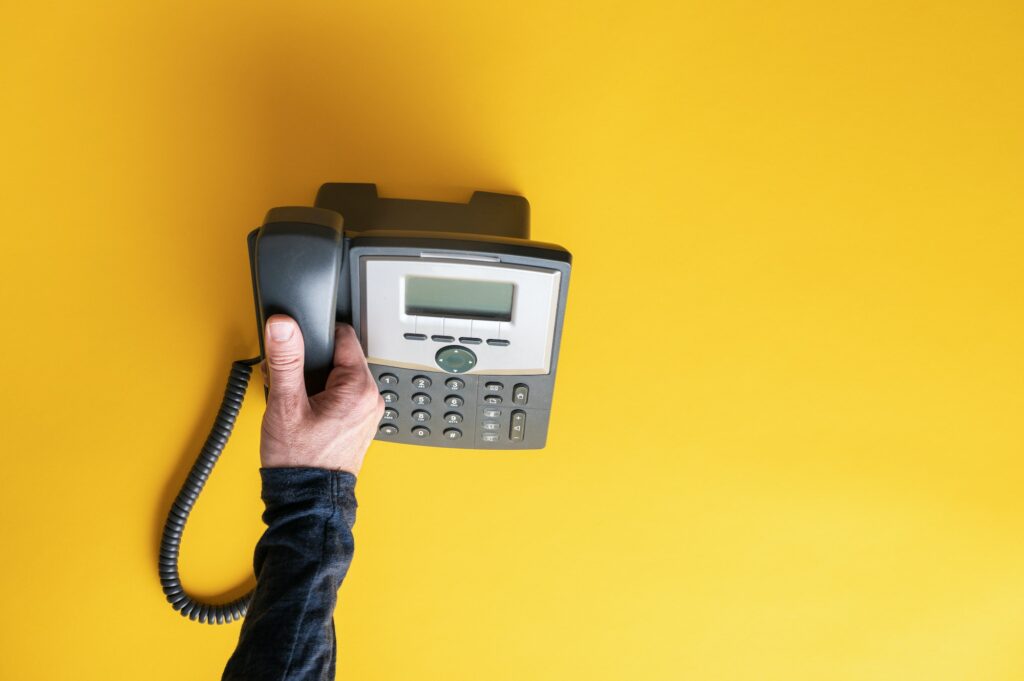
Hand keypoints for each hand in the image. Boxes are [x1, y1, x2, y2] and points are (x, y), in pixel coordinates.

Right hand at [259, 315, 384, 474]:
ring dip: (313, 381)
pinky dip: (320, 398)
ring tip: (294, 400)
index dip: (315, 334)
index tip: (295, 343)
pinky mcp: (357, 424)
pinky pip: (340, 397)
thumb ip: (286, 359)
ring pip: (338, 378)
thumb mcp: (286, 404)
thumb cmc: (299, 460)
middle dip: (311, 362)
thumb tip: (283, 326)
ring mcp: (366, 413)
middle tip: (289, 381)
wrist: (307, 501)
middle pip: (340, 357)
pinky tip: (302, 412)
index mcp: (360, 388)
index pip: (344, 335)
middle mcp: (371, 398)